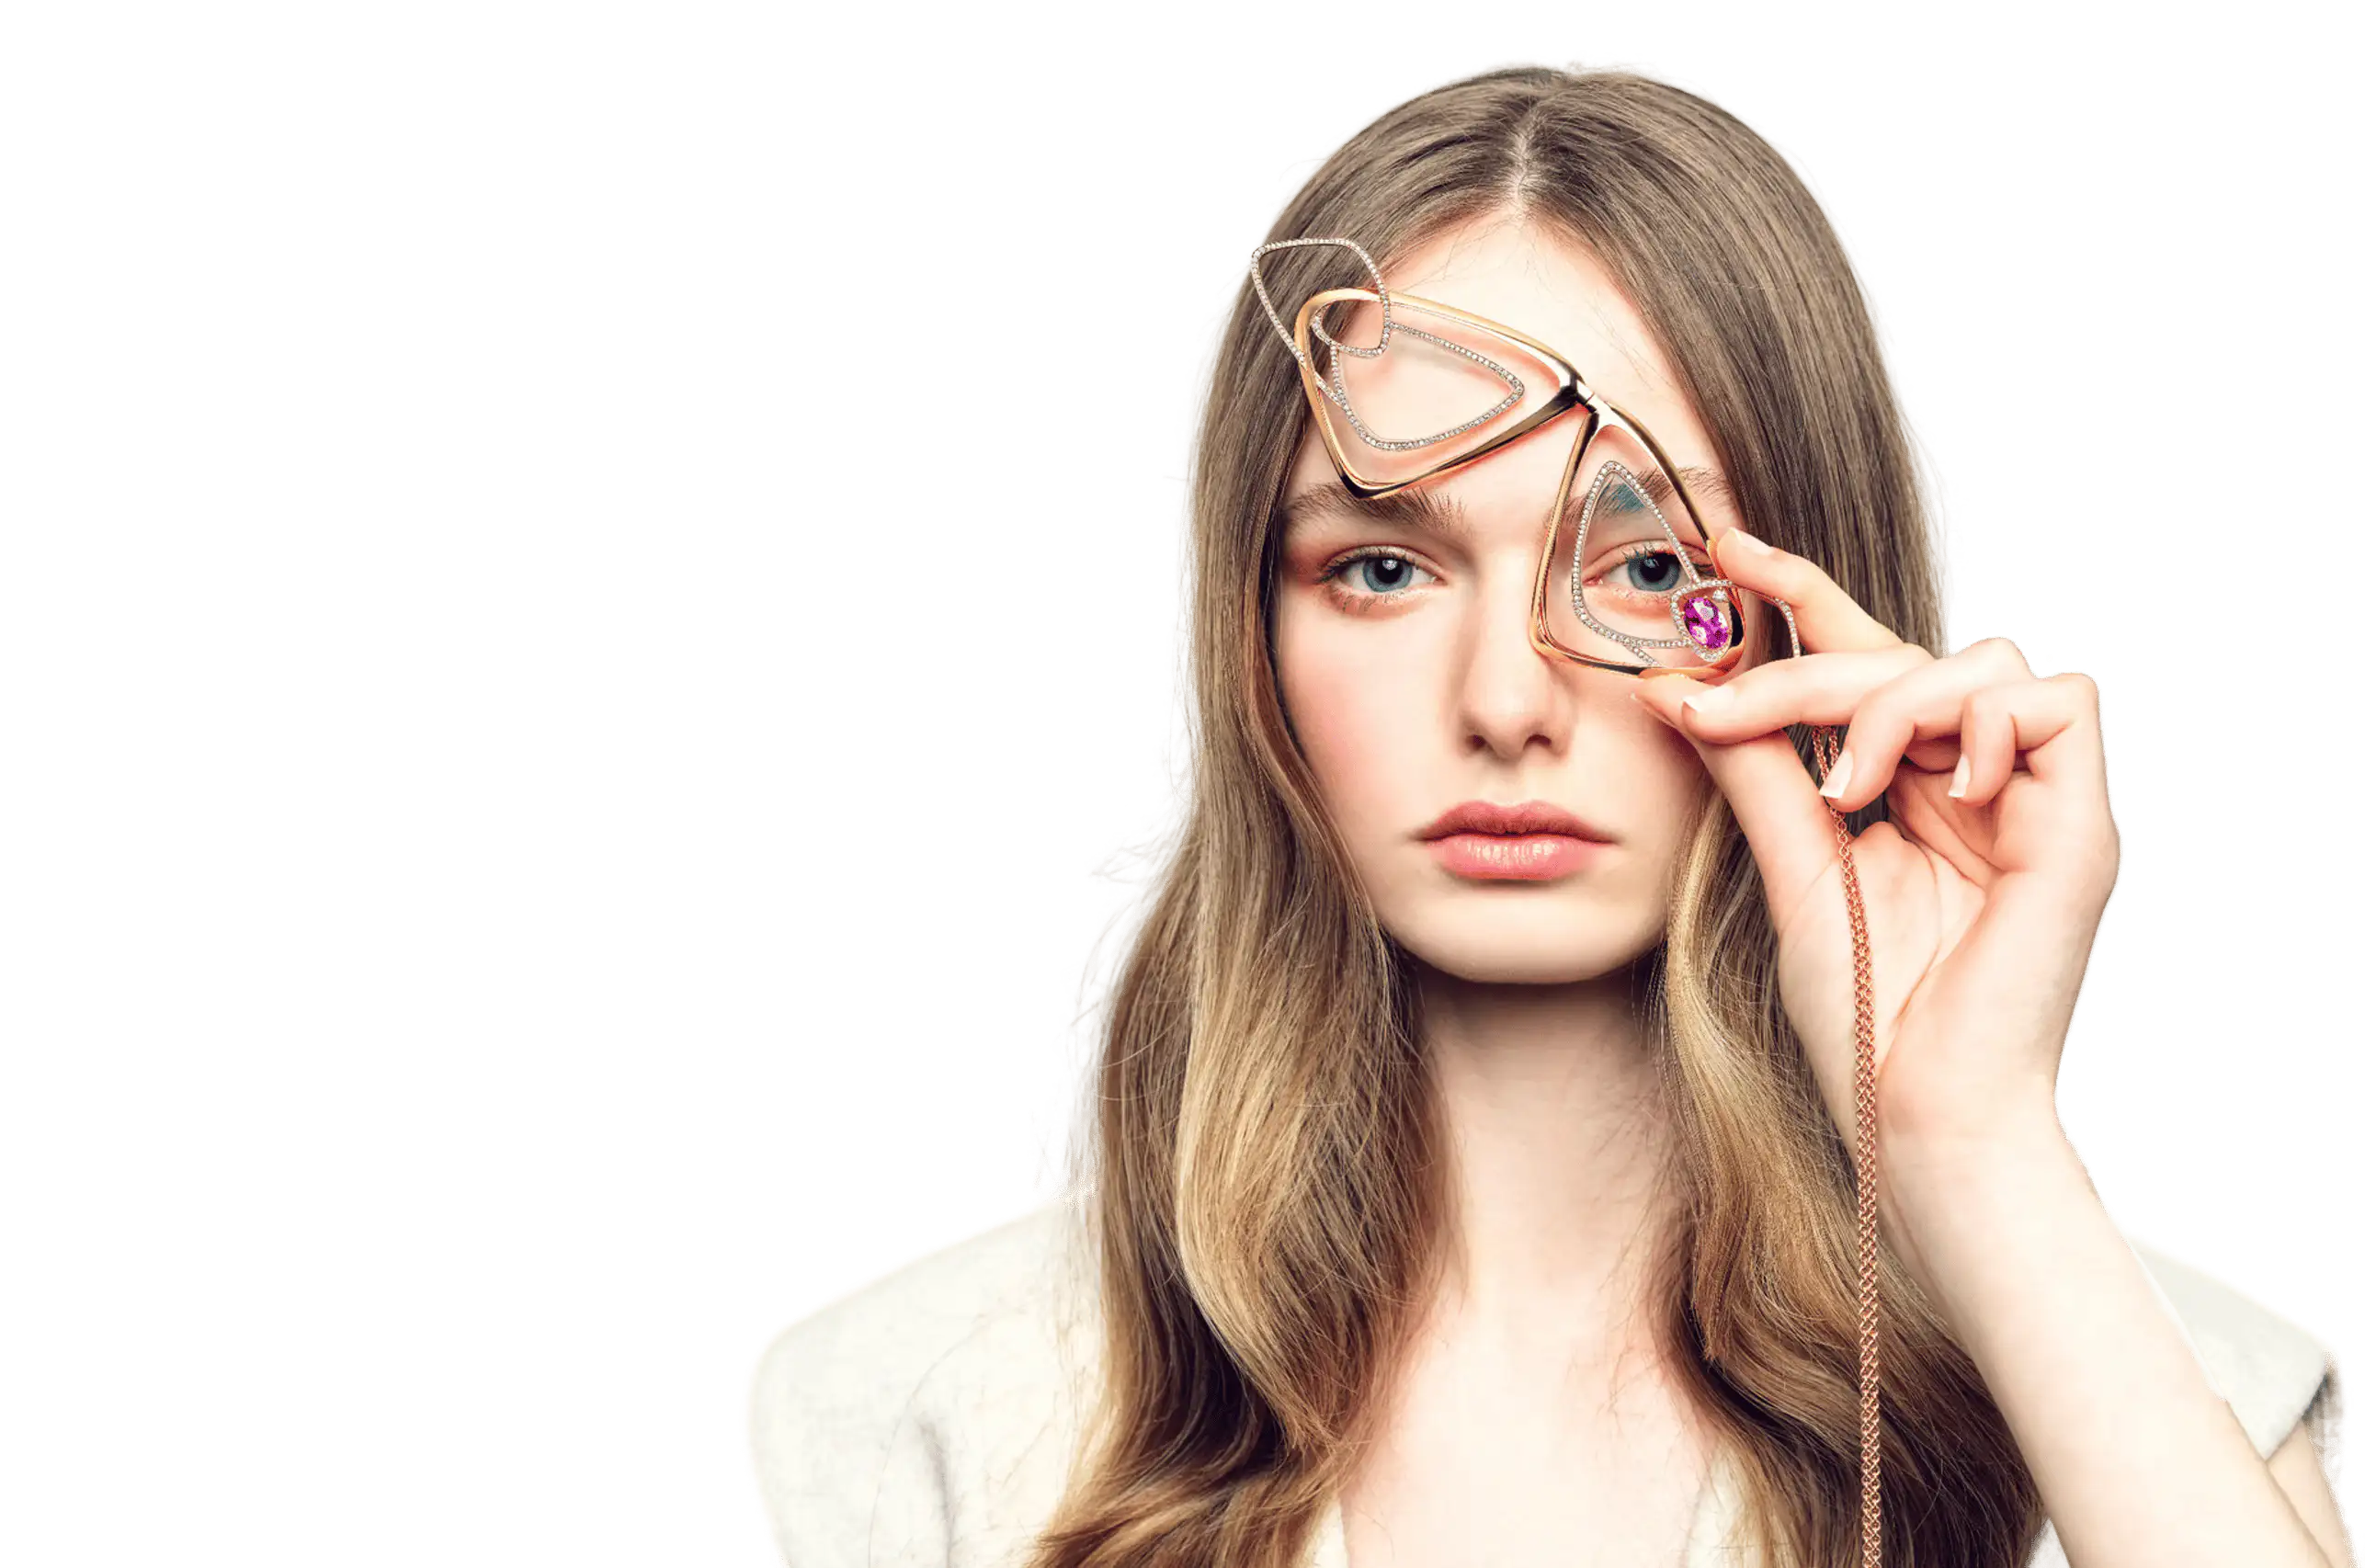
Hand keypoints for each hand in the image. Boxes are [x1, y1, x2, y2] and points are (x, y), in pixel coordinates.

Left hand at [1630, 530, 2127, 1179]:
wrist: (1916, 1109)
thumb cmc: (1860, 1014)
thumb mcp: (1790, 870)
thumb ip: (1753, 774)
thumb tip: (1676, 684)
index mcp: (1905, 790)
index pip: (1862, 661)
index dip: (1801, 593)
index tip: (1721, 546)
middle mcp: (1971, 784)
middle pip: (1904, 654)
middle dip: (1803, 669)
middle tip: (1720, 713)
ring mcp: (2030, 801)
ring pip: (1978, 661)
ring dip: (1889, 704)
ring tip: (1843, 791)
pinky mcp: (2078, 824)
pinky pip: (2057, 703)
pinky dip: (1981, 724)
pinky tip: (1936, 788)